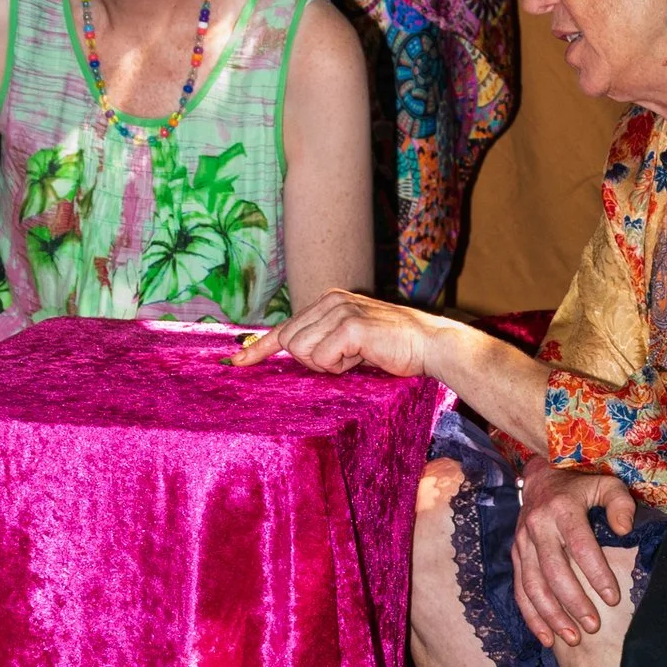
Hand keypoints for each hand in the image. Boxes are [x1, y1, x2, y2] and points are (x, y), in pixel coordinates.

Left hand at [238, 290, 437, 376]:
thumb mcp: (350, 340)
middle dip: (313, 362)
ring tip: (357, 357)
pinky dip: (340, 367)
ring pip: (303, 352)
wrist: (430, 345)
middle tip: (346, 360)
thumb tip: (291, 351)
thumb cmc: (393, 348)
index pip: (284, 328)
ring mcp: (340, 310)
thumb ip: (322, 341)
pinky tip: (363, 357)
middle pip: (290, 343)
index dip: (258, 348)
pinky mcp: (351, 326)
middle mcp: (330, 300)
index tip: (236, 363)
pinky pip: (323, 359)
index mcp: (328, 301)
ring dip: (328, 365)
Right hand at [513, 461, 637, 648]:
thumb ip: (619, 503)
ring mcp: (522, 543)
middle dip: (573, 603)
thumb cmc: (580, 485)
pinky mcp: (515, 555)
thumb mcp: (605, 484)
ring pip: (533, 585)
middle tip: (593, 626)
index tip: (613, 599)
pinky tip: (548, 637)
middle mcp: (538, 527)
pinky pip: (520, 590)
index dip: (596, 574)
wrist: (540, 477)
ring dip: (551, 616)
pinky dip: (532, 616)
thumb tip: (624, 530)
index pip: (580, 546)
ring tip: (572, 638)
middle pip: (554, 571)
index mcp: (562, 509)